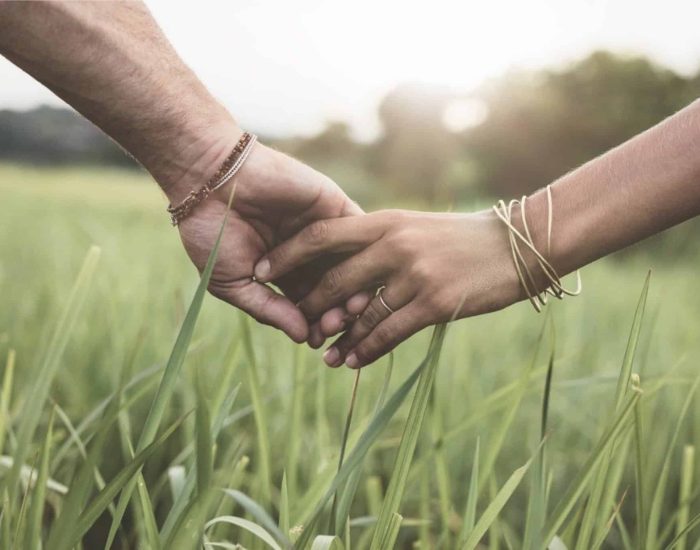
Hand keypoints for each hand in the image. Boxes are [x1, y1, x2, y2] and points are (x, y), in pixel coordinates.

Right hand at [168, 135, 369, 342]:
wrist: (209, 179)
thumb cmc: (212, 233)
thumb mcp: (234, 282)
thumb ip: (269, 310)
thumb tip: (302, 338)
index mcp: (284, 274)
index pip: (309, 306)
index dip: (315, 325)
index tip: (316, 340)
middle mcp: (308, 255)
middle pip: (334, 290)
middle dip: (336, 311)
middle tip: (334, 326)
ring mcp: (323, 230)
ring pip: (350, 265)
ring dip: (354, 288)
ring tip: (350, 308)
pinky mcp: (333, 205)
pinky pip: (358, 232)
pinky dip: (362, 253)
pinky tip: (360, 274)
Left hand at [254, 210, 524, 367]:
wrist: (517, 244)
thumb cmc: (462, 237)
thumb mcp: (416, 227)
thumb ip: (379, 241)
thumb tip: (343, 264)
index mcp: (385, 221)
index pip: (322, 235)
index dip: (287, 254)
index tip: (263, 270)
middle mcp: (394, 245)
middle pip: (334, 281)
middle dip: (310, 307)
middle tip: (298, 327)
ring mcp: (413, 274)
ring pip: (360, 314)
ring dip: (339, 338)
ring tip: (323, 356)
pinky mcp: (433, 303)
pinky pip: (388, 333)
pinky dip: (367, 350)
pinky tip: (354, 361)